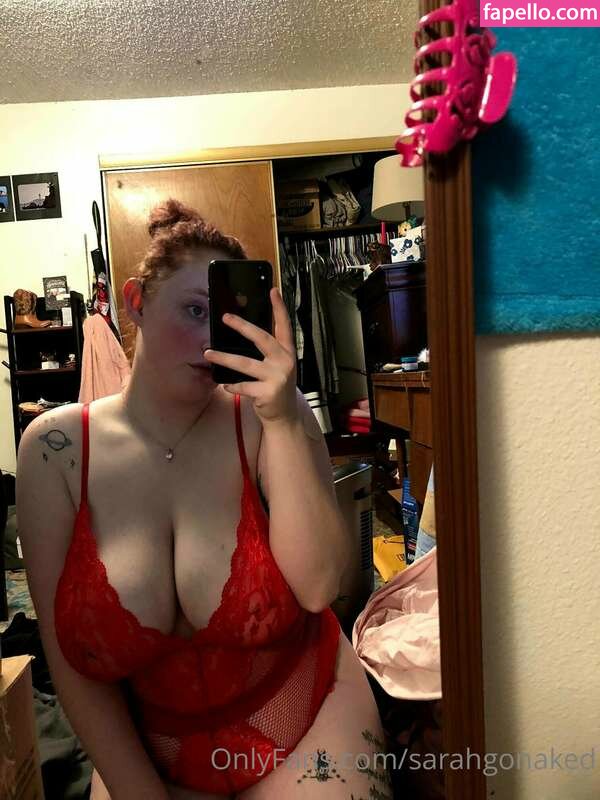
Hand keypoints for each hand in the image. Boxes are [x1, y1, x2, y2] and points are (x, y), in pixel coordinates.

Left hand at [204, 287, 297, 424]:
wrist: (284, 416)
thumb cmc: (275, 387)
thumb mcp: (276, 366)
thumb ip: (267, 351)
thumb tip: (243, 332)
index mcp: (287, 352)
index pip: (284, 326)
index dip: (279, 308)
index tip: (272, 290)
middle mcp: (285, 362)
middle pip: (262, 338)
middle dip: (243, 326)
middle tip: (225, 317)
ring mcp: (277, 377)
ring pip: (245, 364)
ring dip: (224, 358)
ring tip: (208, 353)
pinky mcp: (268, 393)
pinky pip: (243, 386)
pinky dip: (233, 385)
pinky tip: (225, 385)